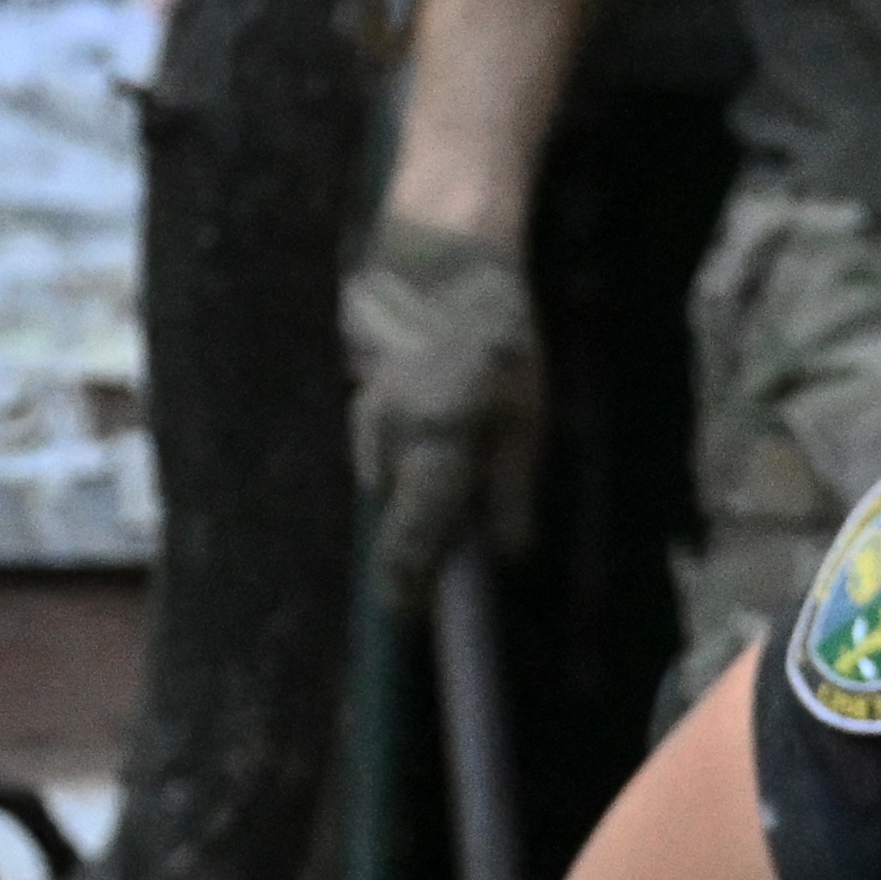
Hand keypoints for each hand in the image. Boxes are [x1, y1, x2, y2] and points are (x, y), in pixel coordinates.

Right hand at [347, 213, 545, 593]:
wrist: (439, 263)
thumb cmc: (499, 339)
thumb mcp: (528, 418)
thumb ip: (514, 490)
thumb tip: (505, 555)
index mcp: (435, 447)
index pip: (411, 539)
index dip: (406, 583)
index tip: (405, 616)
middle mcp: (386, 437)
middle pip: (396, 510)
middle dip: (418, 526)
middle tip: (447, 523)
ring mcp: (361, 413)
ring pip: (384, 474)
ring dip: (414, 479)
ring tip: (453, 443)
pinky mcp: (353, 394)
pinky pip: (377, 440)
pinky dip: (401, 445)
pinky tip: (429, 415)